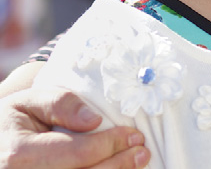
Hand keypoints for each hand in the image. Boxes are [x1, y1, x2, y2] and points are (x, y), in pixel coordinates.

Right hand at [0, 88, 149, 168]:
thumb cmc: (11, 122)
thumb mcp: (28, 102)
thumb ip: (60, 104)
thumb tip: (94, 119)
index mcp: (19, 154)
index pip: (76, 153)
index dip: (109, 144)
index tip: (134, 134)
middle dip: (117, 165)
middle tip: (143, 151)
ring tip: (136, 162)